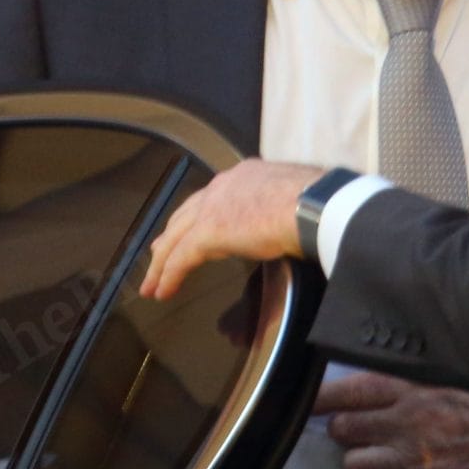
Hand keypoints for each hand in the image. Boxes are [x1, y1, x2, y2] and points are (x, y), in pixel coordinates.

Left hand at [143, 159, 323, 299]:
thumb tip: (287, 223)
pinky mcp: (208, 232)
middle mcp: (223, 185)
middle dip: (169, 236)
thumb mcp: (292, 200)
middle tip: (156, 253)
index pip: (211, 198)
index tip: (187, 230)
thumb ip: (278, 209)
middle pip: (185, 215)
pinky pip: (180, 258)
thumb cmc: (316, 204)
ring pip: (175, 237)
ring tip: (151, 284)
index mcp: (244, 176)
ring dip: (161, 262)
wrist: (313, 206)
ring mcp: (212, 207)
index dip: (195, 216)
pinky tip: (162, 292)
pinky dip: (168, 275)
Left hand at [315, 370, 468, 468]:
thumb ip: (399, 385)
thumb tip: (357, 390)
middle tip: (357, 430)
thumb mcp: (438, 380)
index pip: (347, 393)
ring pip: (355, 467)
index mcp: (407, 390)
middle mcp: (403, 423)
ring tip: (376, 455)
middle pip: (343, 431)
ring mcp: (412, 458)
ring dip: (360, 462)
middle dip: (345, 431)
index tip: (307, 403)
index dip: (320, 400)